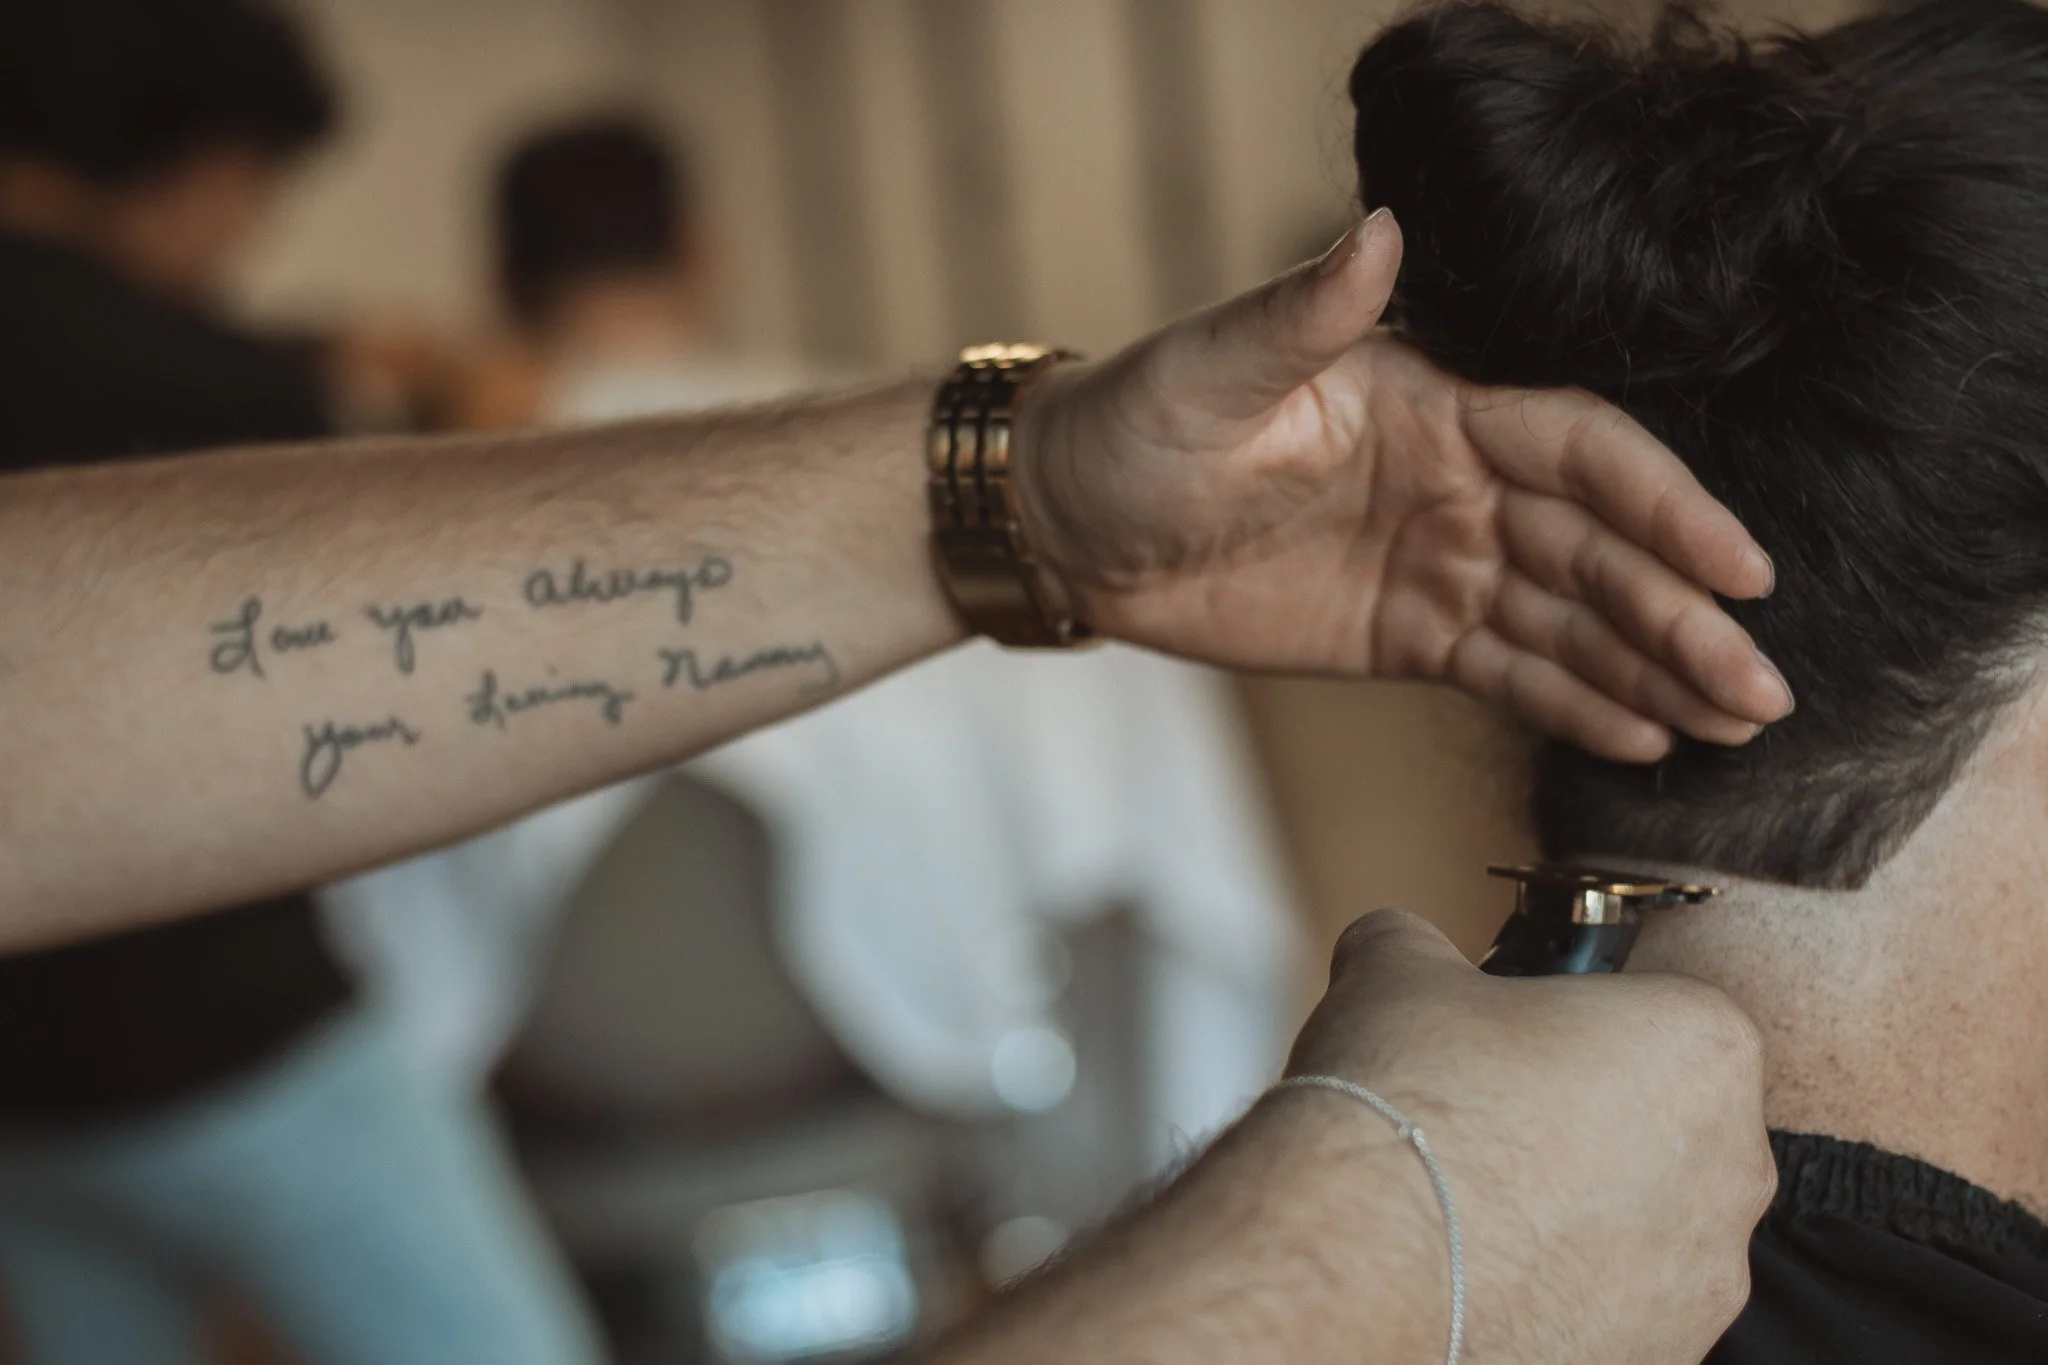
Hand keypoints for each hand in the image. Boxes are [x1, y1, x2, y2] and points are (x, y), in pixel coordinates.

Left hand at [1016, 210, 1792, 761]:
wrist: (1069, 525)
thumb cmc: (1133, 425)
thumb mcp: (1212, 371)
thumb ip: (1302, 316)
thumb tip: (1378, 233)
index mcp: (1436, 404)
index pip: (1581, 449)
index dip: (1665, 503)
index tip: (1737, 567)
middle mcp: (1460, 483)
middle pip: (1599, 550)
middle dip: (1681, 615)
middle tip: (1759, 685)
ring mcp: (1440, 564)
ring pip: (1570, 621)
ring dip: (1653, 669)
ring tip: (1737, 724)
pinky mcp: (1406, 636)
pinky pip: (1508, 672)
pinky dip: (1576, 706)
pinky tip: (1646, 738)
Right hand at [1284, 909, 1774, 1362]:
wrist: (1361, 1260)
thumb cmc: (1407, 1102)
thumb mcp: (1397, 967)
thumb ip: (1420, 943)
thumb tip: (1398, 943)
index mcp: (1703, 1045)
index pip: (1660, 1012)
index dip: (1578, 1020)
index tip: (1515, 1037)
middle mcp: (1734, 1168)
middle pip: (1666, 1123)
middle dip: (1587, 1120)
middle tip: (1488, 1116)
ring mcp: (1703, 1280)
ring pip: (1644, 1222)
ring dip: (1575, 1210)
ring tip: (1471, 1202)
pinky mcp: (1660, 1358)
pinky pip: (1616, 1303)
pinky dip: (1558, 1288)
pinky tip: (1477, 1268)